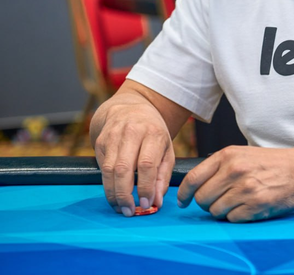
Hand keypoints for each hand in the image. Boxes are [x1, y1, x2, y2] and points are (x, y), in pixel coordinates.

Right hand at [94, 101, 175, 216]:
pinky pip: (102, 168)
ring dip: (113, 194)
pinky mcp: (100, 141)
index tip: (146, 205)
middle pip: (124, 168)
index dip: (145, 187)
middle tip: (129, 212)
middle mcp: (132, 132)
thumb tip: (156, 202)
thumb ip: (163, 176)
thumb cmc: (152, 132)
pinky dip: (107, 185)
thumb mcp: (166, 149)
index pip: (146, 164)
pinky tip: (114, 195)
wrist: (130, 108)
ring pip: (109, 170)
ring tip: (121, 208)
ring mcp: (113, 135)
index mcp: (153, 133)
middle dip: (125, 194)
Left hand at [177, 145, 293, 221]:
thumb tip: (196, 185)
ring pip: (216, 211)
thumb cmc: (271, 162)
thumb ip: (220, 166)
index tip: (183, 201)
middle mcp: (234, 171)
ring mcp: (244, 189)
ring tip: (238, 201)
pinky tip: (249, 206)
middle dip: (207, 204)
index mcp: (227, 155)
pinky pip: (232, 219)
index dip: (184, 194)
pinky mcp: (255, 206)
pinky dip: (238, 217)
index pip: (193, 178)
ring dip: (223, 211)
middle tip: (219, 200)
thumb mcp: (242, 154)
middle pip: (202, 198)